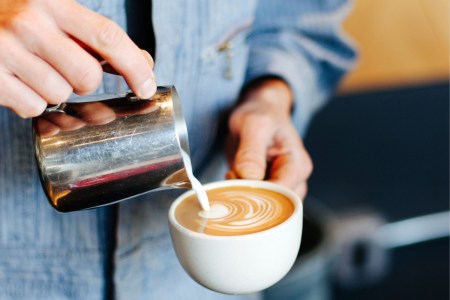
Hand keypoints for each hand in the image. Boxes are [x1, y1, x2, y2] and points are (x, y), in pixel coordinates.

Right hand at [0, 0, 155, 117]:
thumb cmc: (16, 17)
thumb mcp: (55, 13)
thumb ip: (95, 35)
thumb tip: (144, 63)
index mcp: (52, 3)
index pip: (107, 36)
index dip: (134, 66)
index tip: (147, 87)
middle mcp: (28, 23)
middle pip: (87, 77)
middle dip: (84, 82)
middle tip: (64, 68)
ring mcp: (5, 51)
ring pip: (60, 96)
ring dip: (55, 91)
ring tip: (34, 70)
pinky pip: (33, 108)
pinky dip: (32, 102)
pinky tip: (19, 82)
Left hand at [226, 78, 312, 198]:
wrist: (259, 110)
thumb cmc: (261, 114)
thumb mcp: (254, 125)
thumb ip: (251, 153)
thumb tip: (250, 179)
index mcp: (298, 166)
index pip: (282, 195)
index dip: (258, 194)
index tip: (237, 182)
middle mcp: (295, 181)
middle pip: (275, 206)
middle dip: (250, 196)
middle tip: (232, 175)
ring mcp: (282, 186)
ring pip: (264, 207)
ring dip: (244, 196)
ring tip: (233, 173)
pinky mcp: (268, 188)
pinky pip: (256, 201)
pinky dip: (241, 194)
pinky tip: (233, 177)